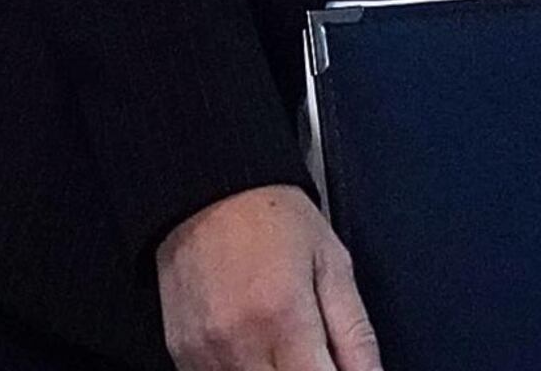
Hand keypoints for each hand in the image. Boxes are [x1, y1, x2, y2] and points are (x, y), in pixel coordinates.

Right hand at [155, 184, 381, 370]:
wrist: (206, 188)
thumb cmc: (271, 216)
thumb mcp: (333, 264)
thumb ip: (357, 335)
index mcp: (284, 319)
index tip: (338, 367)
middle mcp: (240, 344)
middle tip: (316, 355)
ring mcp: (205, 355)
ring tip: (285, 345)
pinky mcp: (183, 355)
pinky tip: (255, 347)